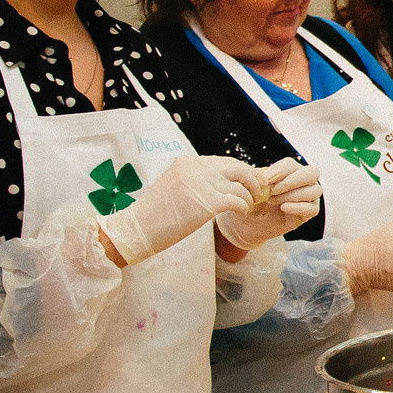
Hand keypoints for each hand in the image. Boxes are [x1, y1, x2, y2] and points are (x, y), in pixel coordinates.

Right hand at [97, 155, 256, 266]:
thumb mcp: (175, 187)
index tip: (249, 184)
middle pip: (238, 167)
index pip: (224, 162)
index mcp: (186, 162)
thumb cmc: (154, 215)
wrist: (134, 230)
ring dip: (249, 197)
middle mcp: (194, 168)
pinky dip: (244, 207)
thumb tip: (222, 183)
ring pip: (240, 185)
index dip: (241, 173)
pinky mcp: (206, 202)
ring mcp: (200, 184)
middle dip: (252, 180)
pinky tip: (241, 213)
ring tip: (248, 207)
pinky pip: (237, 200)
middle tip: (257, 194)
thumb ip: (197, 181)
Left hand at [214, 159, 322, 251]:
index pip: (291, 164)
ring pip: (313, 190)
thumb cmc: (252, 200)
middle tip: (273, 190)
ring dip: (292, 195)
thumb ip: (260, 177)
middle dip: (292, 181)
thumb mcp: (253, 186)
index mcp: (290, 171)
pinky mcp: (309, 213)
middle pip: (312, 173)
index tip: (265, 180)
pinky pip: (312, 208)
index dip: (279, 171)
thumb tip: (265, 176)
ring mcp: (309, 197)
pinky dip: (297, 207)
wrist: (249, 222)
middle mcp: (304, 181)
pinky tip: (283, 208)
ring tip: (273, 201)